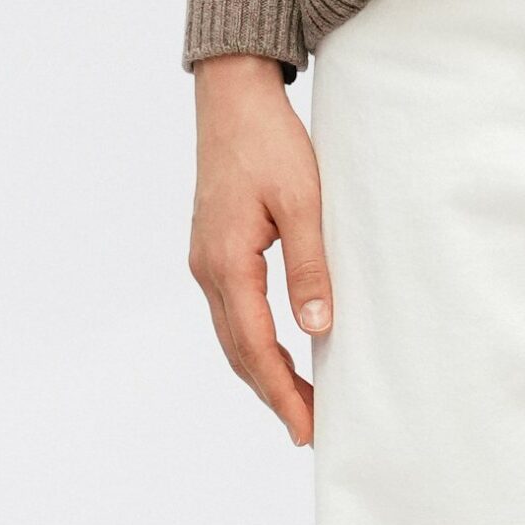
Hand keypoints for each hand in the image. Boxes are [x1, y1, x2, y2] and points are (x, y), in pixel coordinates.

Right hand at [188, 55, 333, 446]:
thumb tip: (318, 327)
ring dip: (262, 368)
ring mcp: (206, 258)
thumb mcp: (302, 200)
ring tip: (298, 398)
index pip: (256, 346)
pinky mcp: (213, 246)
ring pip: (232, 333)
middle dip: (272, 391)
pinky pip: (232, 309)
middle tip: (308, 427)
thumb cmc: (270, 141)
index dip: (282, 391)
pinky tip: (278, 345)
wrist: (233, 97)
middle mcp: (208, 267)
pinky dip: (253, 338)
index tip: (306, 427)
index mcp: (227, 262)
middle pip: (238, 350)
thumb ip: (309, 265)